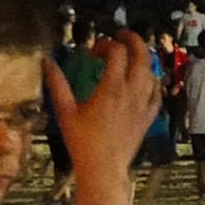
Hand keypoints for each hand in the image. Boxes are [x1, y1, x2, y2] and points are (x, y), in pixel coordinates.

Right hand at [43, 31, 160, 185]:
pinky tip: (144, 81)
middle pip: (142, 56)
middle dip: (133, 40)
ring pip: (152, 73)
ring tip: (131, 54)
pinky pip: (157, 93)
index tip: (94, 51)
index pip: (116, 52)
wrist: (104, 169)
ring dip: (143, 59)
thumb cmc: (83, 143)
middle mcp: (132, 93)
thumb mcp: (65, 112)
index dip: (105, 44)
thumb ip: (57, 84)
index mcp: (111, 88)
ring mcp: (143, 105)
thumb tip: (47, 62)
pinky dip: (152, 81)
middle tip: (122, 35)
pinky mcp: (148, 117)